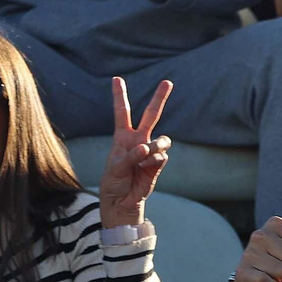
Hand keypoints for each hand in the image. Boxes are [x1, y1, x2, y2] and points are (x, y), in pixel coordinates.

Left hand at [99, 77, 171, 228]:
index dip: (119, 95)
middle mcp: (138, 140)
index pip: (122, 112)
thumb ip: (131, 155)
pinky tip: (146, 169)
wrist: (122, 202)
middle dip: (159, 98)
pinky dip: (154, 162)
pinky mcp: (158, 165)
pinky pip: (161, 157)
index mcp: (123, 137)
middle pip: (151, 115)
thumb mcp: (115, 167)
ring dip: (157, 145)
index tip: (117, 78)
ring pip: (162, 140)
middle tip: (167, 82)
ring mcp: (150, 152)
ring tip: (147, 153)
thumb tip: (147, 147)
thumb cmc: (114, 182)